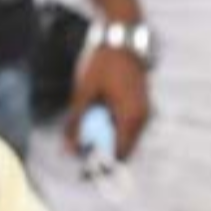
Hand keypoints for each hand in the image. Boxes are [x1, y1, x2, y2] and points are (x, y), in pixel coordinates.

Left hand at [65, 46, 150, 160]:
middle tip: (76, 149)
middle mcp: (143, 117)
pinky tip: (93, 118)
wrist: (120, 39)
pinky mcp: (139, 105)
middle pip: (123, 149)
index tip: (83, 171)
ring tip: (82, 132)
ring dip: (103, 140)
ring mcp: (143, 111)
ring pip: (123, 138)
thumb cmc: (102, 64)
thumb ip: (75, 124)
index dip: (102, 166)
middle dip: (99, 154)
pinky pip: (125, 126)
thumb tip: (67, 150)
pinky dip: (109, 128)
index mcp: (131, 116)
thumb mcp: (82, 94)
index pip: (120, 154)